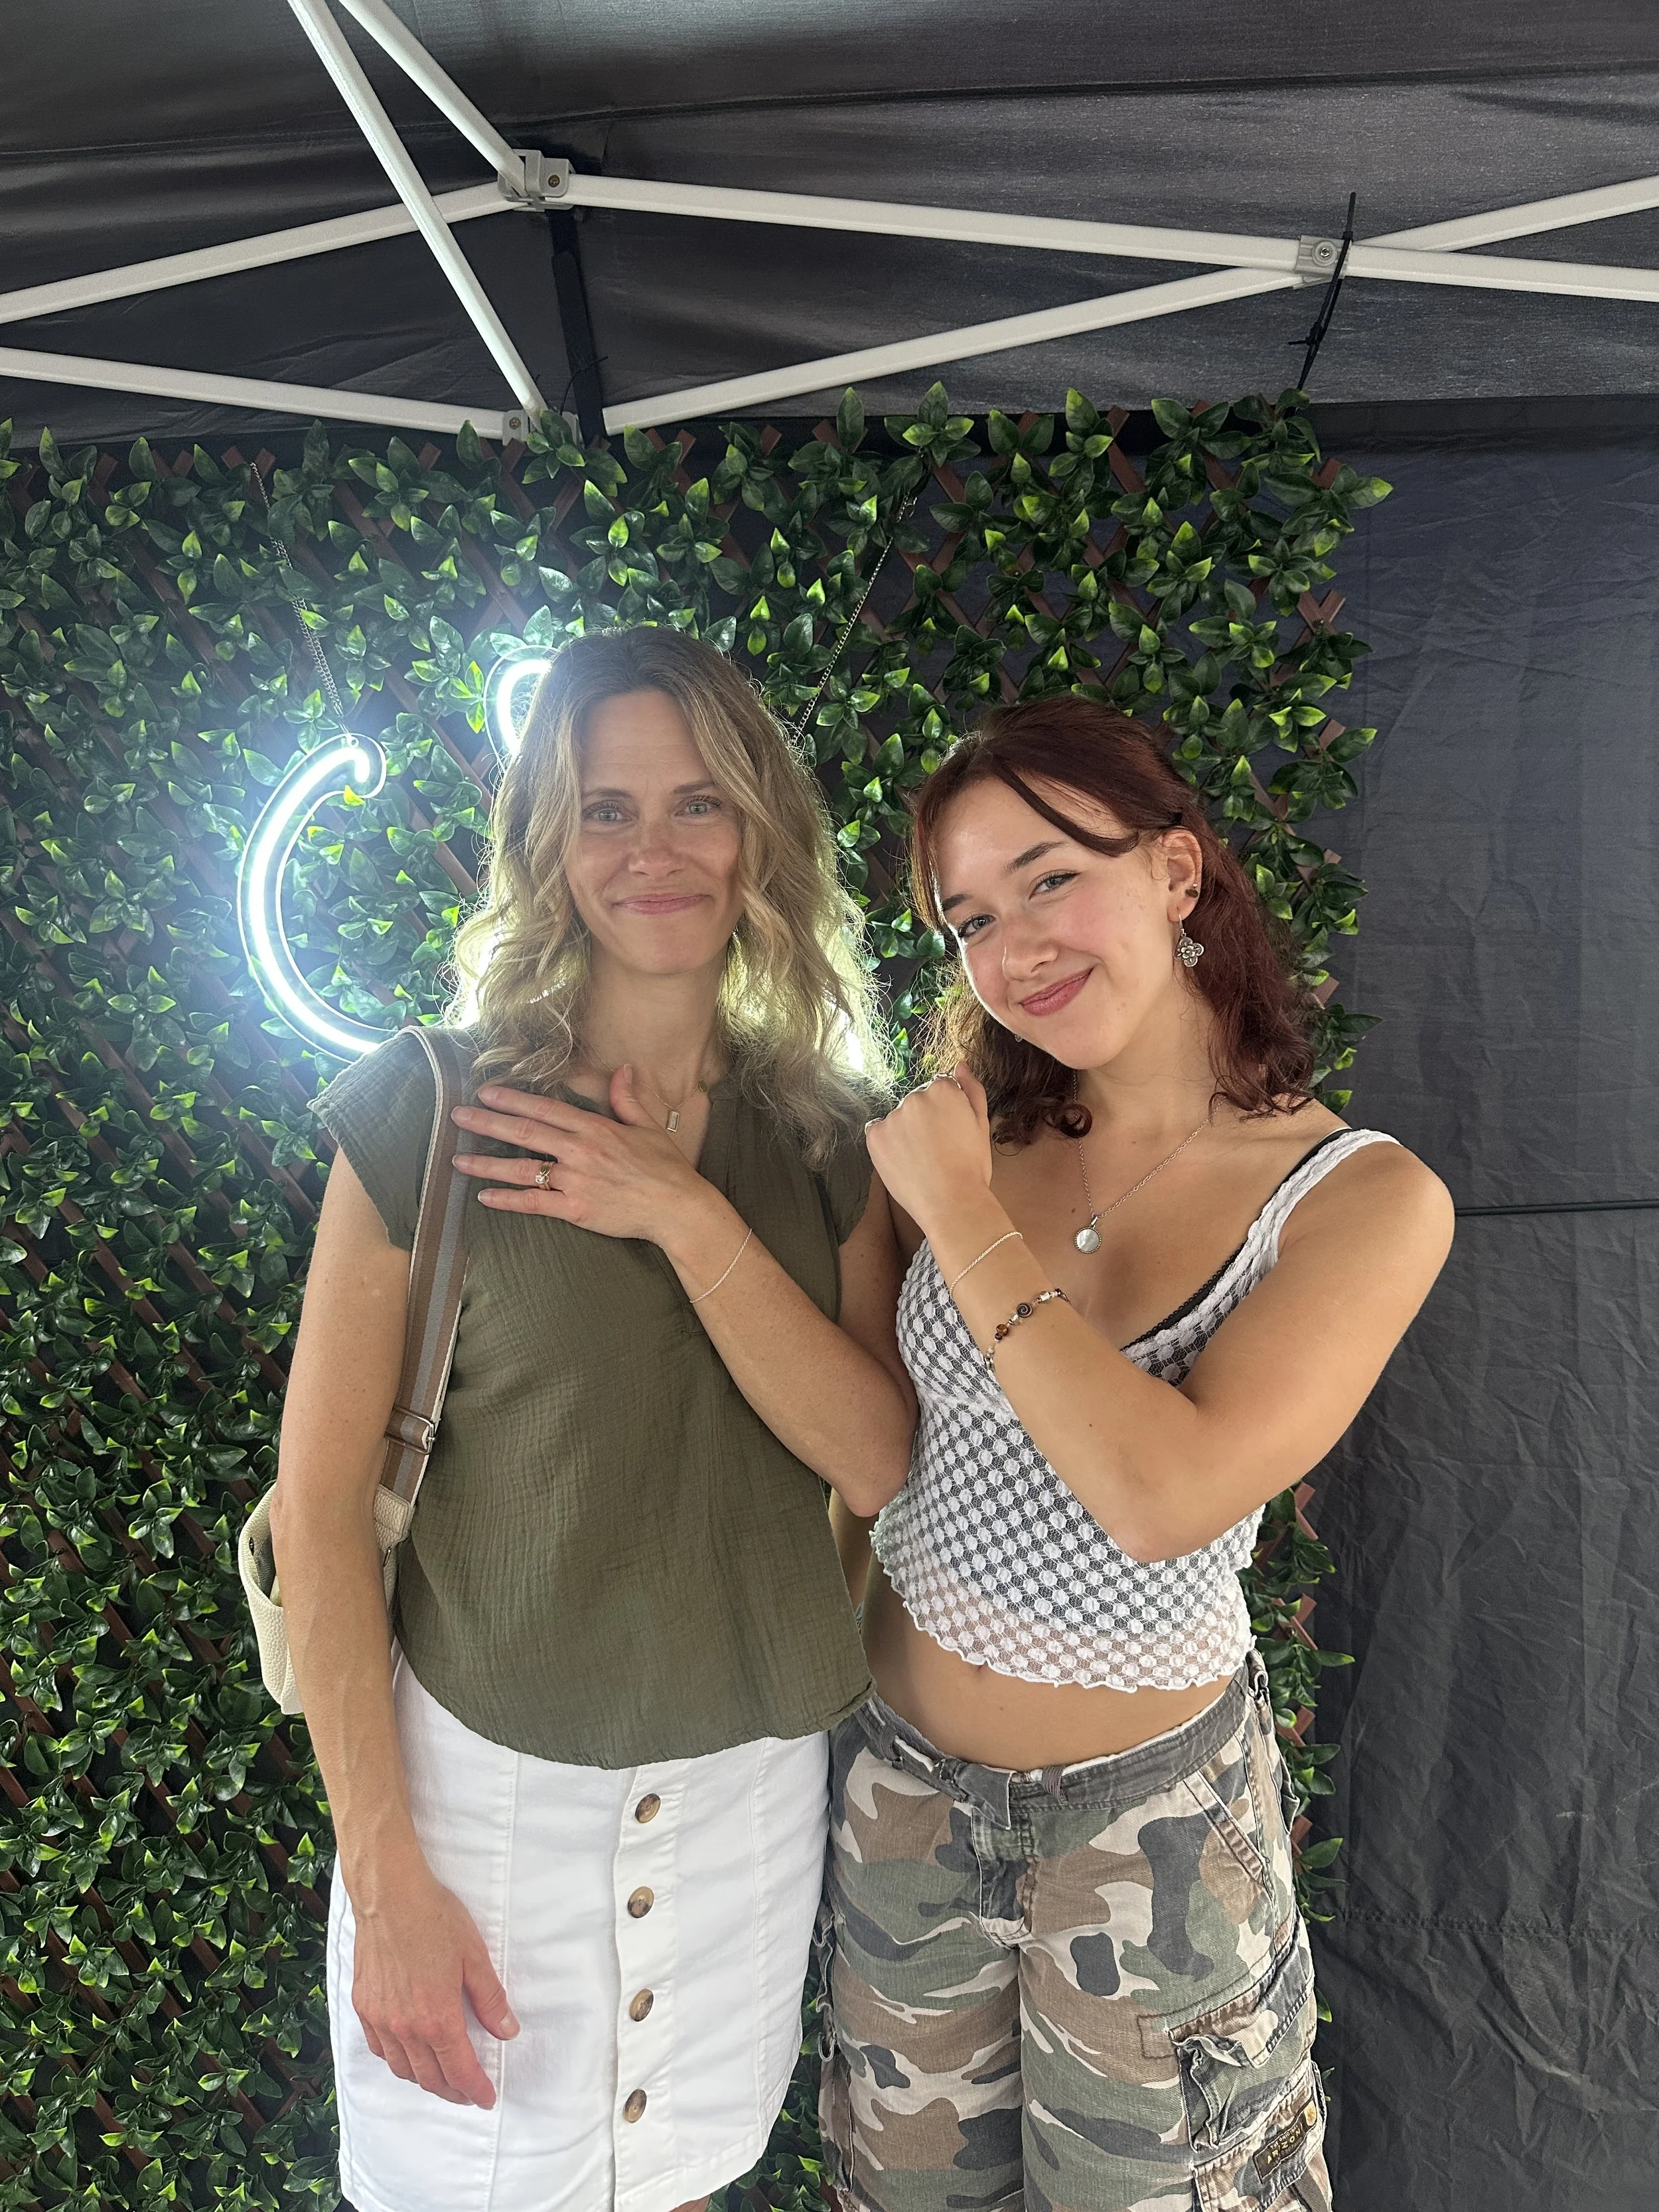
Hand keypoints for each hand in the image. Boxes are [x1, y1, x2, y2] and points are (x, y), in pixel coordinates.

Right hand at [349, 1857, 517, 2106]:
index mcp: (437, 2018)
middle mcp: (405, 2027)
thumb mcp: (475, 1956)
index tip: (486, 2098)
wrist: (389, 1896)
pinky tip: (407, 2054)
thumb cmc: (435, 1919)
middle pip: (430, 2077)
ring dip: (424, 2079)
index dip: (475, 2089)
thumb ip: (490, 1999)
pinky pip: (379, 2049)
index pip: (459, 2069)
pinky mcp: (363, 2006)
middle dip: (452, 2091)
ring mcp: (380, 2019)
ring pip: (402, 2068)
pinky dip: (396, 2060)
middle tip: (468, 2092)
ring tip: (441, 2077)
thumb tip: (507, 2031)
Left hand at [451, 1067, 706, 1243]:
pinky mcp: (576, 1209)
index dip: (513, 1100)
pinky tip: (484, 1197)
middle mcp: (580, 1151)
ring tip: (457, 1161)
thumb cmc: (666, 1167)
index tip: (487, 1093)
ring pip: (522, 1170)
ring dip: (486, 1164)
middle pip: (525, 1133)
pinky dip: (507, 1200)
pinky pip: (534, 1204)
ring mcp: (576, 1181)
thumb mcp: (648, 1126)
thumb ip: (627, 1099)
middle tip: (457, 1116)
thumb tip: (622, 1069)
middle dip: (487, 1123)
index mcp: (595, 1128)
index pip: (545, 1109)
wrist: (678, 1207)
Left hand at [864, 1061, 993, 1238]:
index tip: (949, 1134)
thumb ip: (971, 1090)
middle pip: (916, 1103)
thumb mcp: (980, 1125)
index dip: (944, 1113)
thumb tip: (960, 1065)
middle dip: (923, 1121)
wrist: (952, 1202)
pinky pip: (879, 1134)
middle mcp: (914, 1097)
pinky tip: (904, 1162)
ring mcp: (892, 1117)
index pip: (938, 1090)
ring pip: (897, 1120)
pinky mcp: (875, 1137)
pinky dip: (888, 1146)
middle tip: (936, 1149)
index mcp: (943, 1090)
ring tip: (920, 1160)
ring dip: (904, 1133)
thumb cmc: (971, 1167)